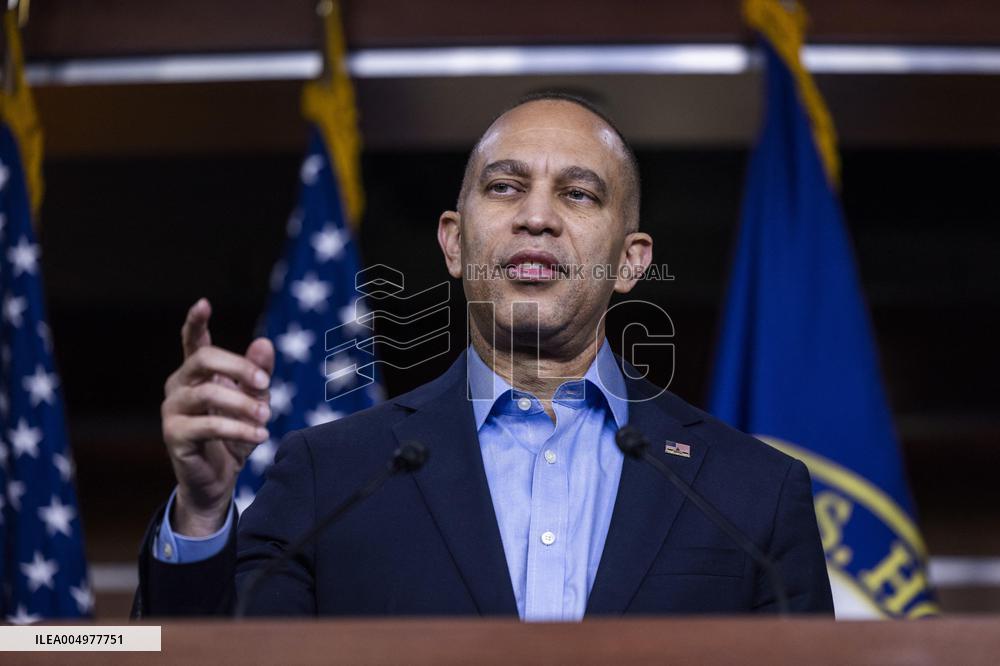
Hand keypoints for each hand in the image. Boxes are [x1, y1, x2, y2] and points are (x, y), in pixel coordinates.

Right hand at [161, 298, 273, 535]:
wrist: (218, 480)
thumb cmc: (235, 436)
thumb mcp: (255, 402)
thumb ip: (258, 374)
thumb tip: (264, 343)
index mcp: (197, 373)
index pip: (192, 341)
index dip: (195, 322)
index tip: (203, 303)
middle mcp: (179, 386)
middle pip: (203, 359)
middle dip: (239, 368)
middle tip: (266, 385)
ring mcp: (173, 410)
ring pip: (208, 393)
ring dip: (243, 404)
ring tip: (266, 417)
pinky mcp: (174, 435)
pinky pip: (209, 425)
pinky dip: (239, 429)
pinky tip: (261, 435)